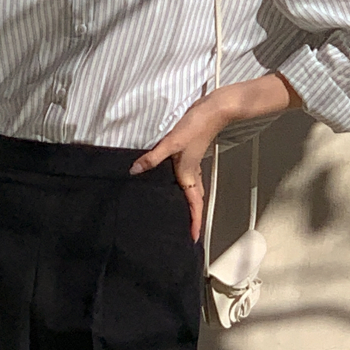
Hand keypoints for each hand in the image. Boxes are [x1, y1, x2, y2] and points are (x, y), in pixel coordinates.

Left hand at [129, 74, 300, 241]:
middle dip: (193, 219)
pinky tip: (174, 184)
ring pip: (193, 191)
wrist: (213, 110)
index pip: (194, 205)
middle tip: (189, 233)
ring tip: (183, 216)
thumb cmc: (197, 126)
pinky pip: (188, 179)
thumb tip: (135, 170)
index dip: (195, 223)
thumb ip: (152, 158)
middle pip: (195, 202)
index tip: (195, 238)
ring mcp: (192, 165)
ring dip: (190, 205)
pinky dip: (184, 188)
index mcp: (189, 175)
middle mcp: (192, 173)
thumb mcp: (171, 142)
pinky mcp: (190, 155)